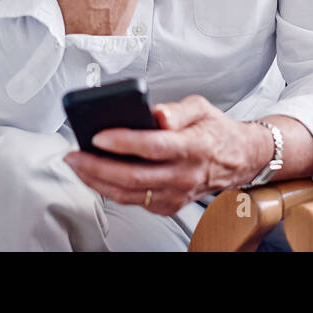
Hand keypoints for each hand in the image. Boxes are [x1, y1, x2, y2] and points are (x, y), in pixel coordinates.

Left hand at [61, 95, 269, 215]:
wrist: (238, 160)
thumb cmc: (215, 131)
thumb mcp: (200, 107)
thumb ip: (177, 109)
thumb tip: (156, 113)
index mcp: (193, 147)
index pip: (153, 146)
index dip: (123, 142)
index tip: (99, 135)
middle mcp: (184, 175)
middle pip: (133, 177)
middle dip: (97, 167)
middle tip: (74, 154)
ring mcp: (176, 194)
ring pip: (129, 194)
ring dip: (97, 181)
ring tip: (76, 165)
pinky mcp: (169, 205)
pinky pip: (134, 200)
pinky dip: (110, 189)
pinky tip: (95, 176)